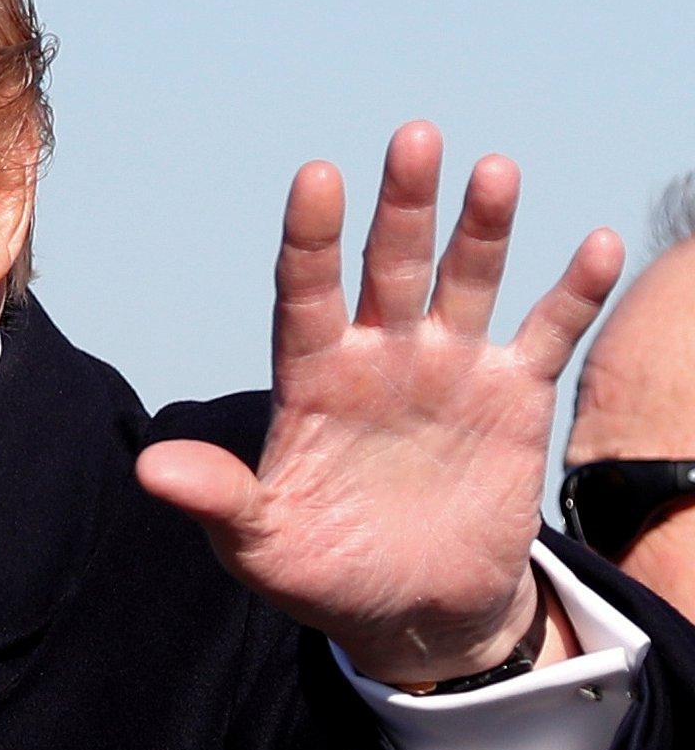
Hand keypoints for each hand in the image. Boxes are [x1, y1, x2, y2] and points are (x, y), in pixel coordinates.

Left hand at [136, 121, 621, 683]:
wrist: (410, 613)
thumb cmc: (321, 570)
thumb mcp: (259, 544)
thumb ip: (218, 499)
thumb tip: (151, 468)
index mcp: (312, 378)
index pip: (305, 292)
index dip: (310, 238)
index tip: (316, 177)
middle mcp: (379, 355)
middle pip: (389, 264)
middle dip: (402, 203)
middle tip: (414, 136)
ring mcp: (447, 368)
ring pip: (465, 280)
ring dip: (481, 228)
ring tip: (493, 172)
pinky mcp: (511, 398)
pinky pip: (546, 334)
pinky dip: (573, 293)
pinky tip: (597, 246)